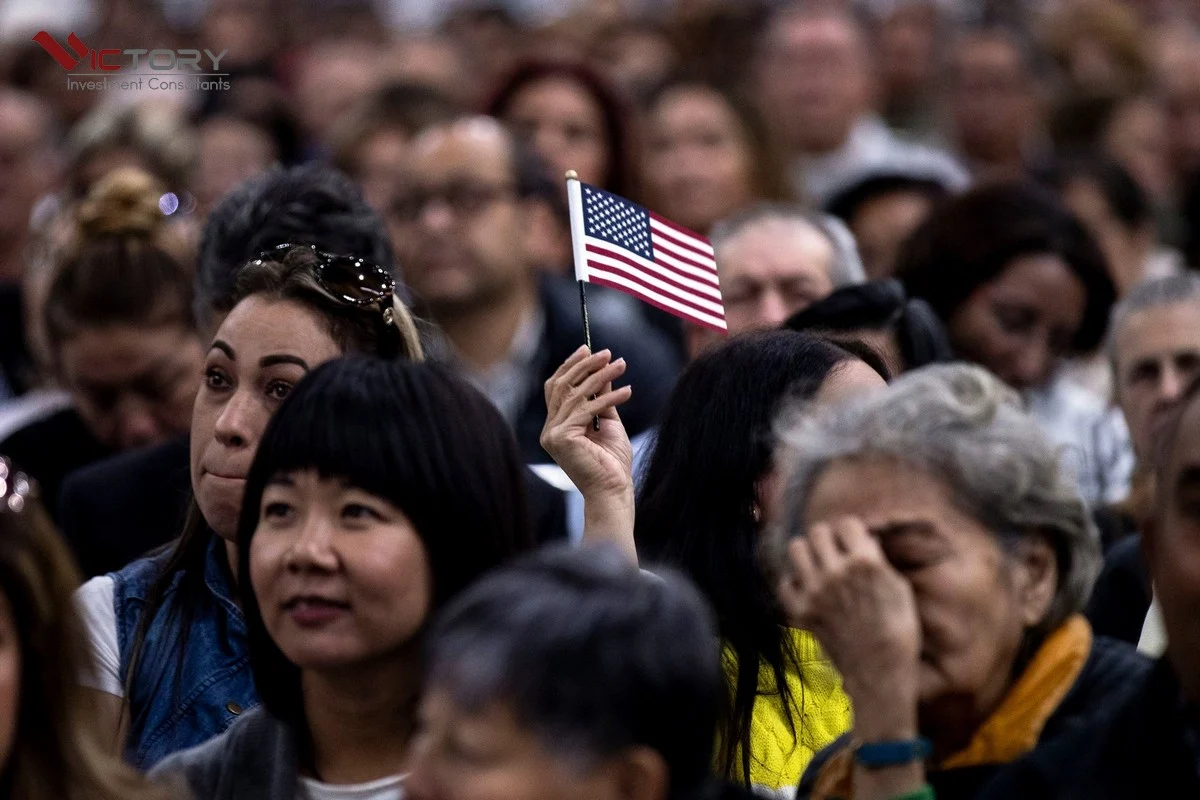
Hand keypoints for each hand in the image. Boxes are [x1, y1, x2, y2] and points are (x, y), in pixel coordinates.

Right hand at [541, 346, 636, 559]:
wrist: (613, 491)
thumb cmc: (612, 462)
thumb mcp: (608, 422)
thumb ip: (601, 398)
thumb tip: (604, 371)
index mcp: (555, 427)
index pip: (556, 388)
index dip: (570, 366)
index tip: (588, 349)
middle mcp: (549, 430)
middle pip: (563, 386)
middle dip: (585, 366)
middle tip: (607, 353)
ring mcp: (553, 435)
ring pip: (576, 394)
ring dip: (601, 377)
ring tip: (622, 365)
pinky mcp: (563, 438)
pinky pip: (588, 409)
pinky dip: (609, 398)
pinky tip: (628, 392)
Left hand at [777, 517, 920, 739]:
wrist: (877, 676)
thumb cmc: (897, 634)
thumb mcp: (900, 591)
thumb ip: (879, 561)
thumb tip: (865, 539)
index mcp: (865, 563)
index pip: (847, 523)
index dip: (851, 533)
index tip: (853, 544)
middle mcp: (836, 572)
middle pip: (818, 531)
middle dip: (828, 540)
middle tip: (835, 555)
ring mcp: (813, 591)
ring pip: (796, 548)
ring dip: (807, 555)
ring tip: (818, 568)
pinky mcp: (799, 610)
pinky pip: (785, 581)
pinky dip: (795, 584)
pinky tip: (809, 592)